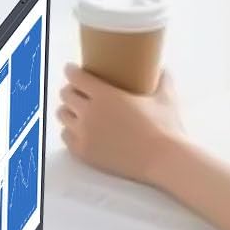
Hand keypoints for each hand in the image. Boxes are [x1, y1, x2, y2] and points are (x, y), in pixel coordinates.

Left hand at [57, 63, 183, 185]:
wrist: (164, 160)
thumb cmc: (166, 128)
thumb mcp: (165, 98)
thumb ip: (162, 80)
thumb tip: (162, 68)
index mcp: (105, 95)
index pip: (75, 77)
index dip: (71, 71)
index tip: (72, 69)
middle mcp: (89, 113)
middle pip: (65, 95)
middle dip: (70, 90)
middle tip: (78, 90)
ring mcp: (84, 134)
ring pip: (62, 115)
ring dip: (68, 110)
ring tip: (76, 110)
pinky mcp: (83, 152)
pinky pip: (65, 136)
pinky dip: (70, 131)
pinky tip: (77, 130)